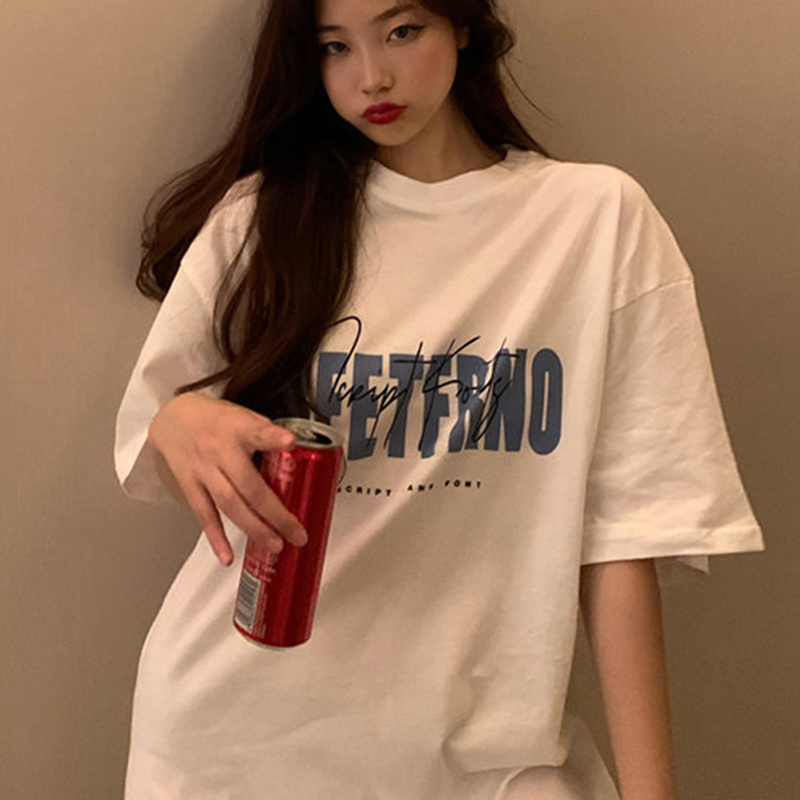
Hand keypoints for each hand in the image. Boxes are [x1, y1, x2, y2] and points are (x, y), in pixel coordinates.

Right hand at [147, 392, 307, 565]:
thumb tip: (297, 454)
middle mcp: (220, 452)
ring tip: (275, 545)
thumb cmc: (216, 420)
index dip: (274, 437)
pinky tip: (228, 556)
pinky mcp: (190, 487)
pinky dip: (216, 538)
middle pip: (249, 485)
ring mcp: (204, 472)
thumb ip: (268, 435)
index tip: (290, 442)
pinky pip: (204, 515)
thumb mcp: (244, 416)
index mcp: (238, 429)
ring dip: (254, 528)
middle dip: (275, 513)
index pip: (257, 431)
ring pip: (229, 504)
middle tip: (296, 533)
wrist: (174, 419)